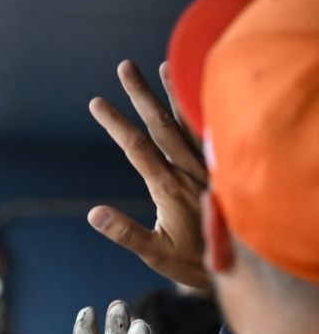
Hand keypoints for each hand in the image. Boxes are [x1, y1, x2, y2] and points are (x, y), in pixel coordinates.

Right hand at [88, 60, 209, 288]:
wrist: (240, 267)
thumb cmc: (193, 262)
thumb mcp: (155, 253)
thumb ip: (125, 232)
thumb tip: (93, 214)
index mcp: (169, 187)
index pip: (137, 147)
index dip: (115, 123)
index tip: (97, 103)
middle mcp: (190, 170)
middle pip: (161, 124)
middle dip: (141, 94)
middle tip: (124, 67)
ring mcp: (208, 167)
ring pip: (190, 122)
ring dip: (174, 93)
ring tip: (164, 66)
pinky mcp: (221, 168)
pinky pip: (210, 131)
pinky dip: (200, 109)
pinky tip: (196, 94)